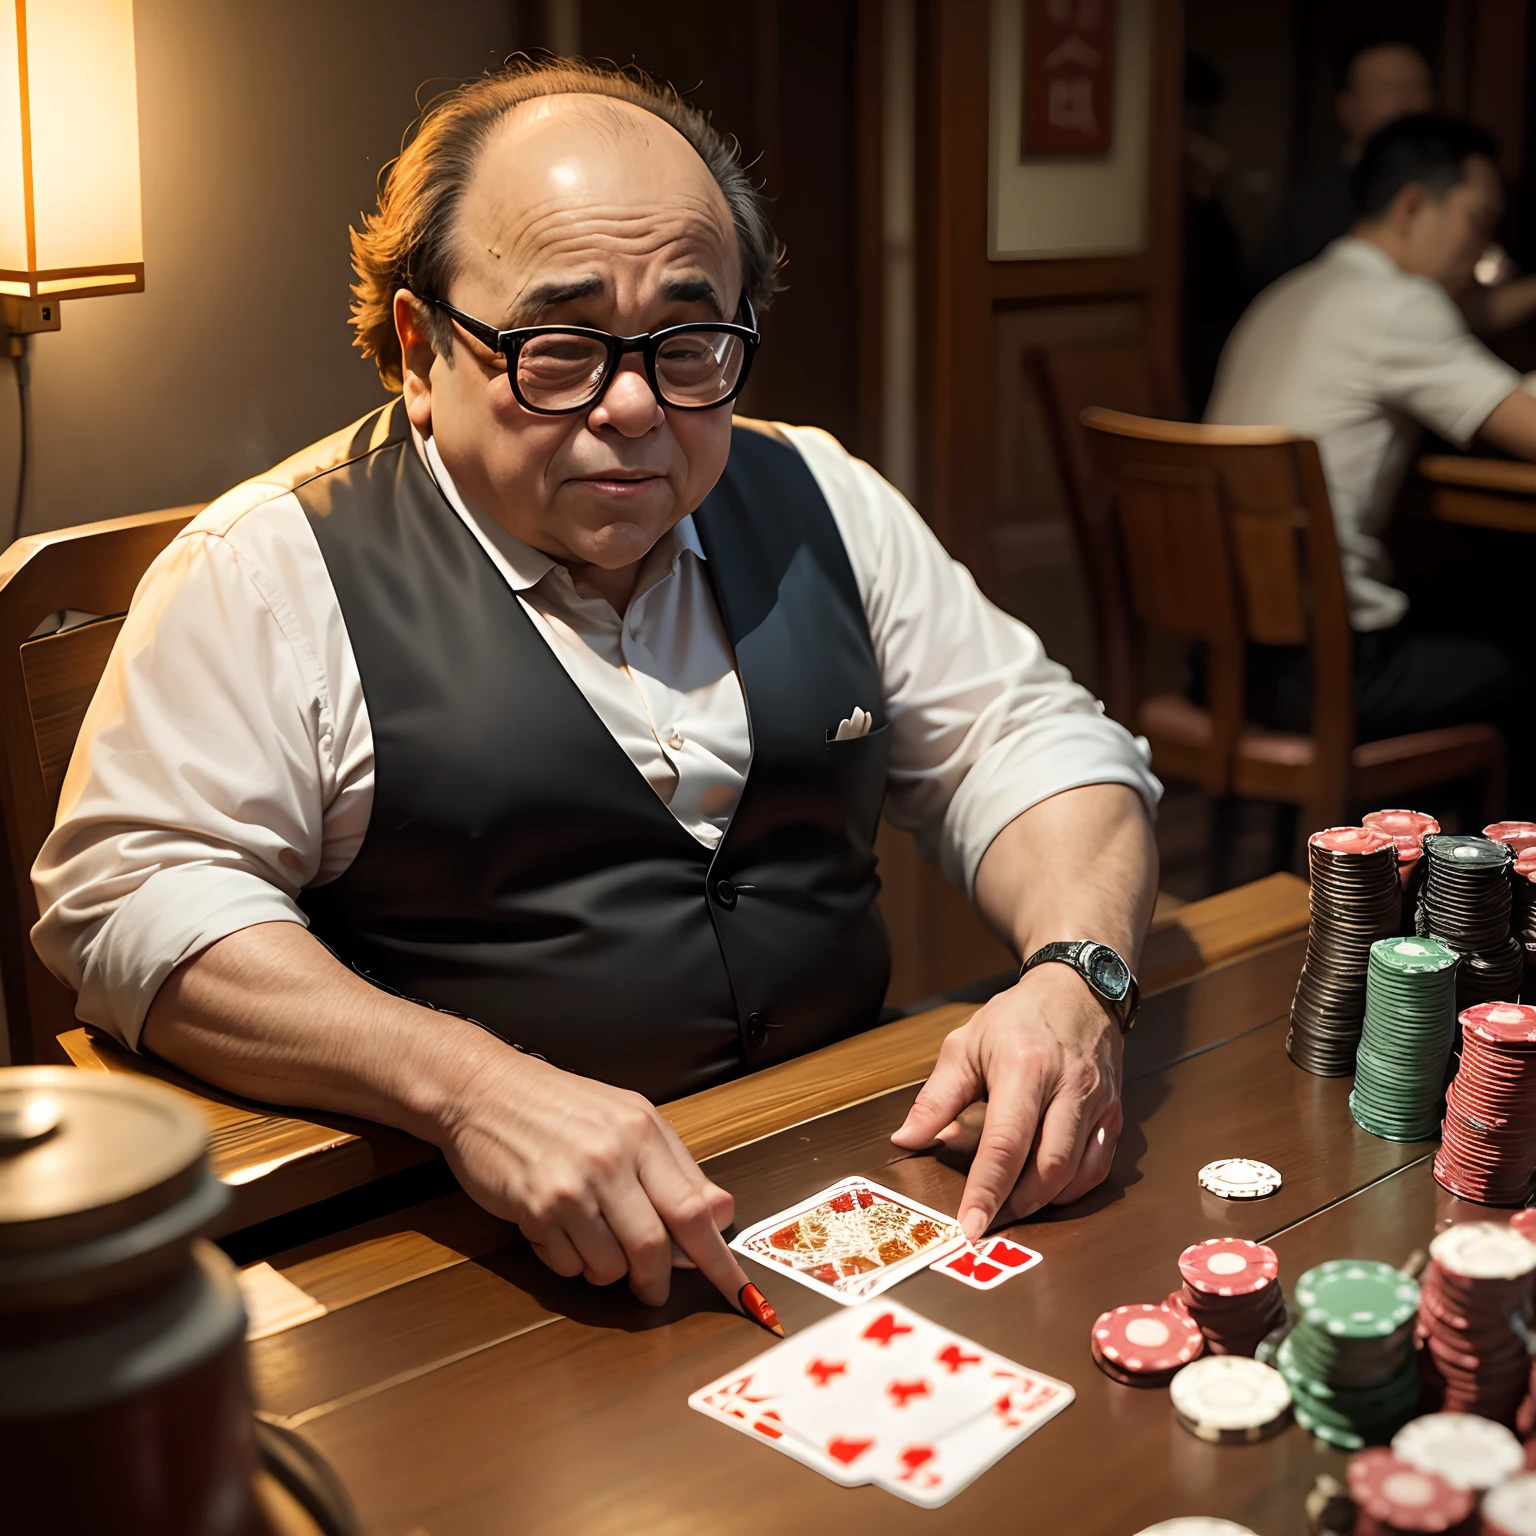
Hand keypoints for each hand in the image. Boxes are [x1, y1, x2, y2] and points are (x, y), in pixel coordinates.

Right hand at [433, 1045, 751, 1308]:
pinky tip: (557, 1228)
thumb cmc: (558, 1105)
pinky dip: (569, 1261)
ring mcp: (571, 1185)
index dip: (719, 1259)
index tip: (739, 1291)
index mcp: (643, 1131)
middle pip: (654, 1248)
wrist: (484, 1090)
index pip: (694, 1209)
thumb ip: (678, 1167)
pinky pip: (568, 1266)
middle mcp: (611, 1158)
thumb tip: (721, 1213)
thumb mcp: (629, 1118)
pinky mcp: (535, 1208)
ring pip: (610, 1267)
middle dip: (657, 1281)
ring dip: (607, 1268)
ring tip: (590, 1235)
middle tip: (654, 1288)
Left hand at [889, 962, 1123, 1238]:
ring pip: (1077, 1175)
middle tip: (988, 1221)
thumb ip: (935, 1097)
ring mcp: (1098, 1103)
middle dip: (1017, 1206)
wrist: (1078, 989)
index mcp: (1025, 1068)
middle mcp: (1068, 1088)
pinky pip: (1099, 1168)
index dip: (987, 1190)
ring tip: (1012, 1207)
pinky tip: (1047, 1190)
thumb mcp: (965, 1045)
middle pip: (1048, 1168)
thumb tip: (905, 1140)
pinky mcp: (1115, 1114)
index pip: (1006, 1143)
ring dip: (1044, 1202)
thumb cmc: (1017, 1018)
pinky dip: (1072, 1189)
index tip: (970, 1225)